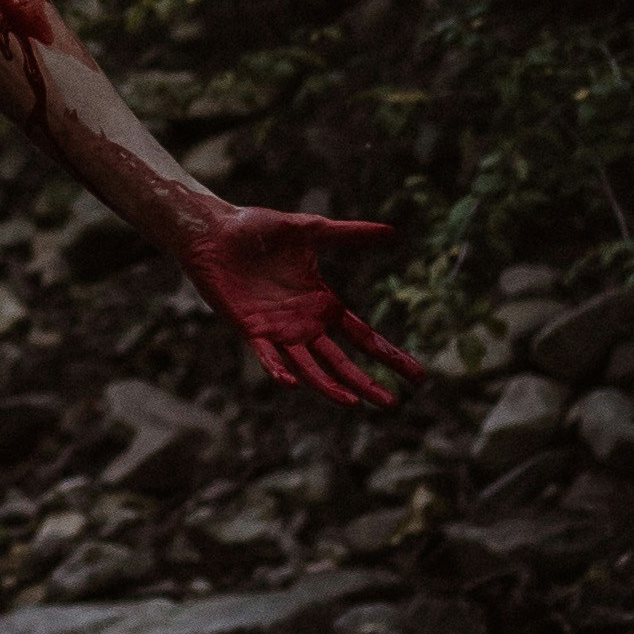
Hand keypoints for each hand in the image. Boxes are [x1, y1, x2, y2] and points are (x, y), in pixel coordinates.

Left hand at [173, 201, 425, 410]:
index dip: (388, 356)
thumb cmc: (259, 229)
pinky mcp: (249, 328)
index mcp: (322, 303)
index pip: (363, 336)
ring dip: (328, 386)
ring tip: (353, 403)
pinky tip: (291, 383)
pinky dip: (278, 369)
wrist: (215, 230)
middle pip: (340, 361)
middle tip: (392, 404)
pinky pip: (266, 355)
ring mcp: (276, 329)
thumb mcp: (312, 231)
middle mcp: (303, 323)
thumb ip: (349, 235)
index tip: (417, 377)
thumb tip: (393, 232)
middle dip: (365, 383)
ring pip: (308, 367)